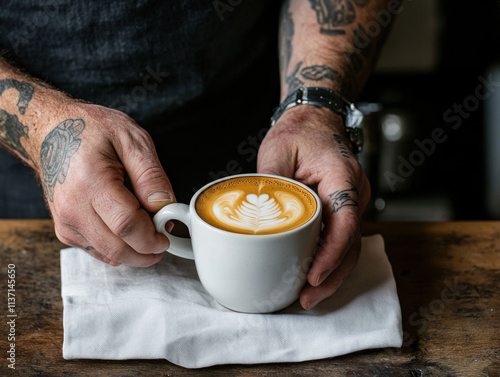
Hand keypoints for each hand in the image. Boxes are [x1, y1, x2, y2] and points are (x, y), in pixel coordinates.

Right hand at [35, 102, 173, 266]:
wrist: (52, 130)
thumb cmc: (92, 130)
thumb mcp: (132, 140)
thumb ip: (151, 176)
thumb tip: (165, 206)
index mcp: (91, 181)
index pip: (126, 225)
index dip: (151, 237)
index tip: (166, 235)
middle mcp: (72, 206)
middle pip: (117, 248)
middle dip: (146, 253)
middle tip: (163, 241)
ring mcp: (66, 220)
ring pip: (107, 254)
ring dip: (133, 252)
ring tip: (147, 231)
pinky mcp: (64, 228)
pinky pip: (97, 250)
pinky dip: (118, 248)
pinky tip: (127, 231)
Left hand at [257, 105, 370, 309]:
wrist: (315, 121)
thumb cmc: (299, 132)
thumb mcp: (278, 151)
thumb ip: (271, 184)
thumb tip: (256, 218)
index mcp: (342, 177)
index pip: (345, 221)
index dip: (332, 252)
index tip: (314, 275)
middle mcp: (354, 193)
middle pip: (351, 243)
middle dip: (332, 276)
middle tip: (307, 298)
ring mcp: (351, 203)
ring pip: (349, 246)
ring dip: (332, 273)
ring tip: (308, 296)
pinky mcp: (341, 210)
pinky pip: (341, 239)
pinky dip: (328, 260)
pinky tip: (311, 275)